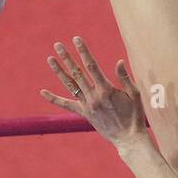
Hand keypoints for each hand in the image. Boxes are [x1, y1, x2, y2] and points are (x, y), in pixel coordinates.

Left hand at [41, 36, 149, 151]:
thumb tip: (118, 61)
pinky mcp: (84, 113)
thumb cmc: (135, 115)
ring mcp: (87, 105)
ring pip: (70, 85)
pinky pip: (66, 105)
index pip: (92, 66)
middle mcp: (94, 96)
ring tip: (50, 59)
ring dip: (59, 71)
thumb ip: (125, 78)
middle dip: (67, 57)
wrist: (128, 138)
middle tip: (58, 45)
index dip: (84, 51)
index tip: (77, 39)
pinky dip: (54, 99)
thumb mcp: (135, 95)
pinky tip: (42, 92)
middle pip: (77, 73)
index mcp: (107, 89)